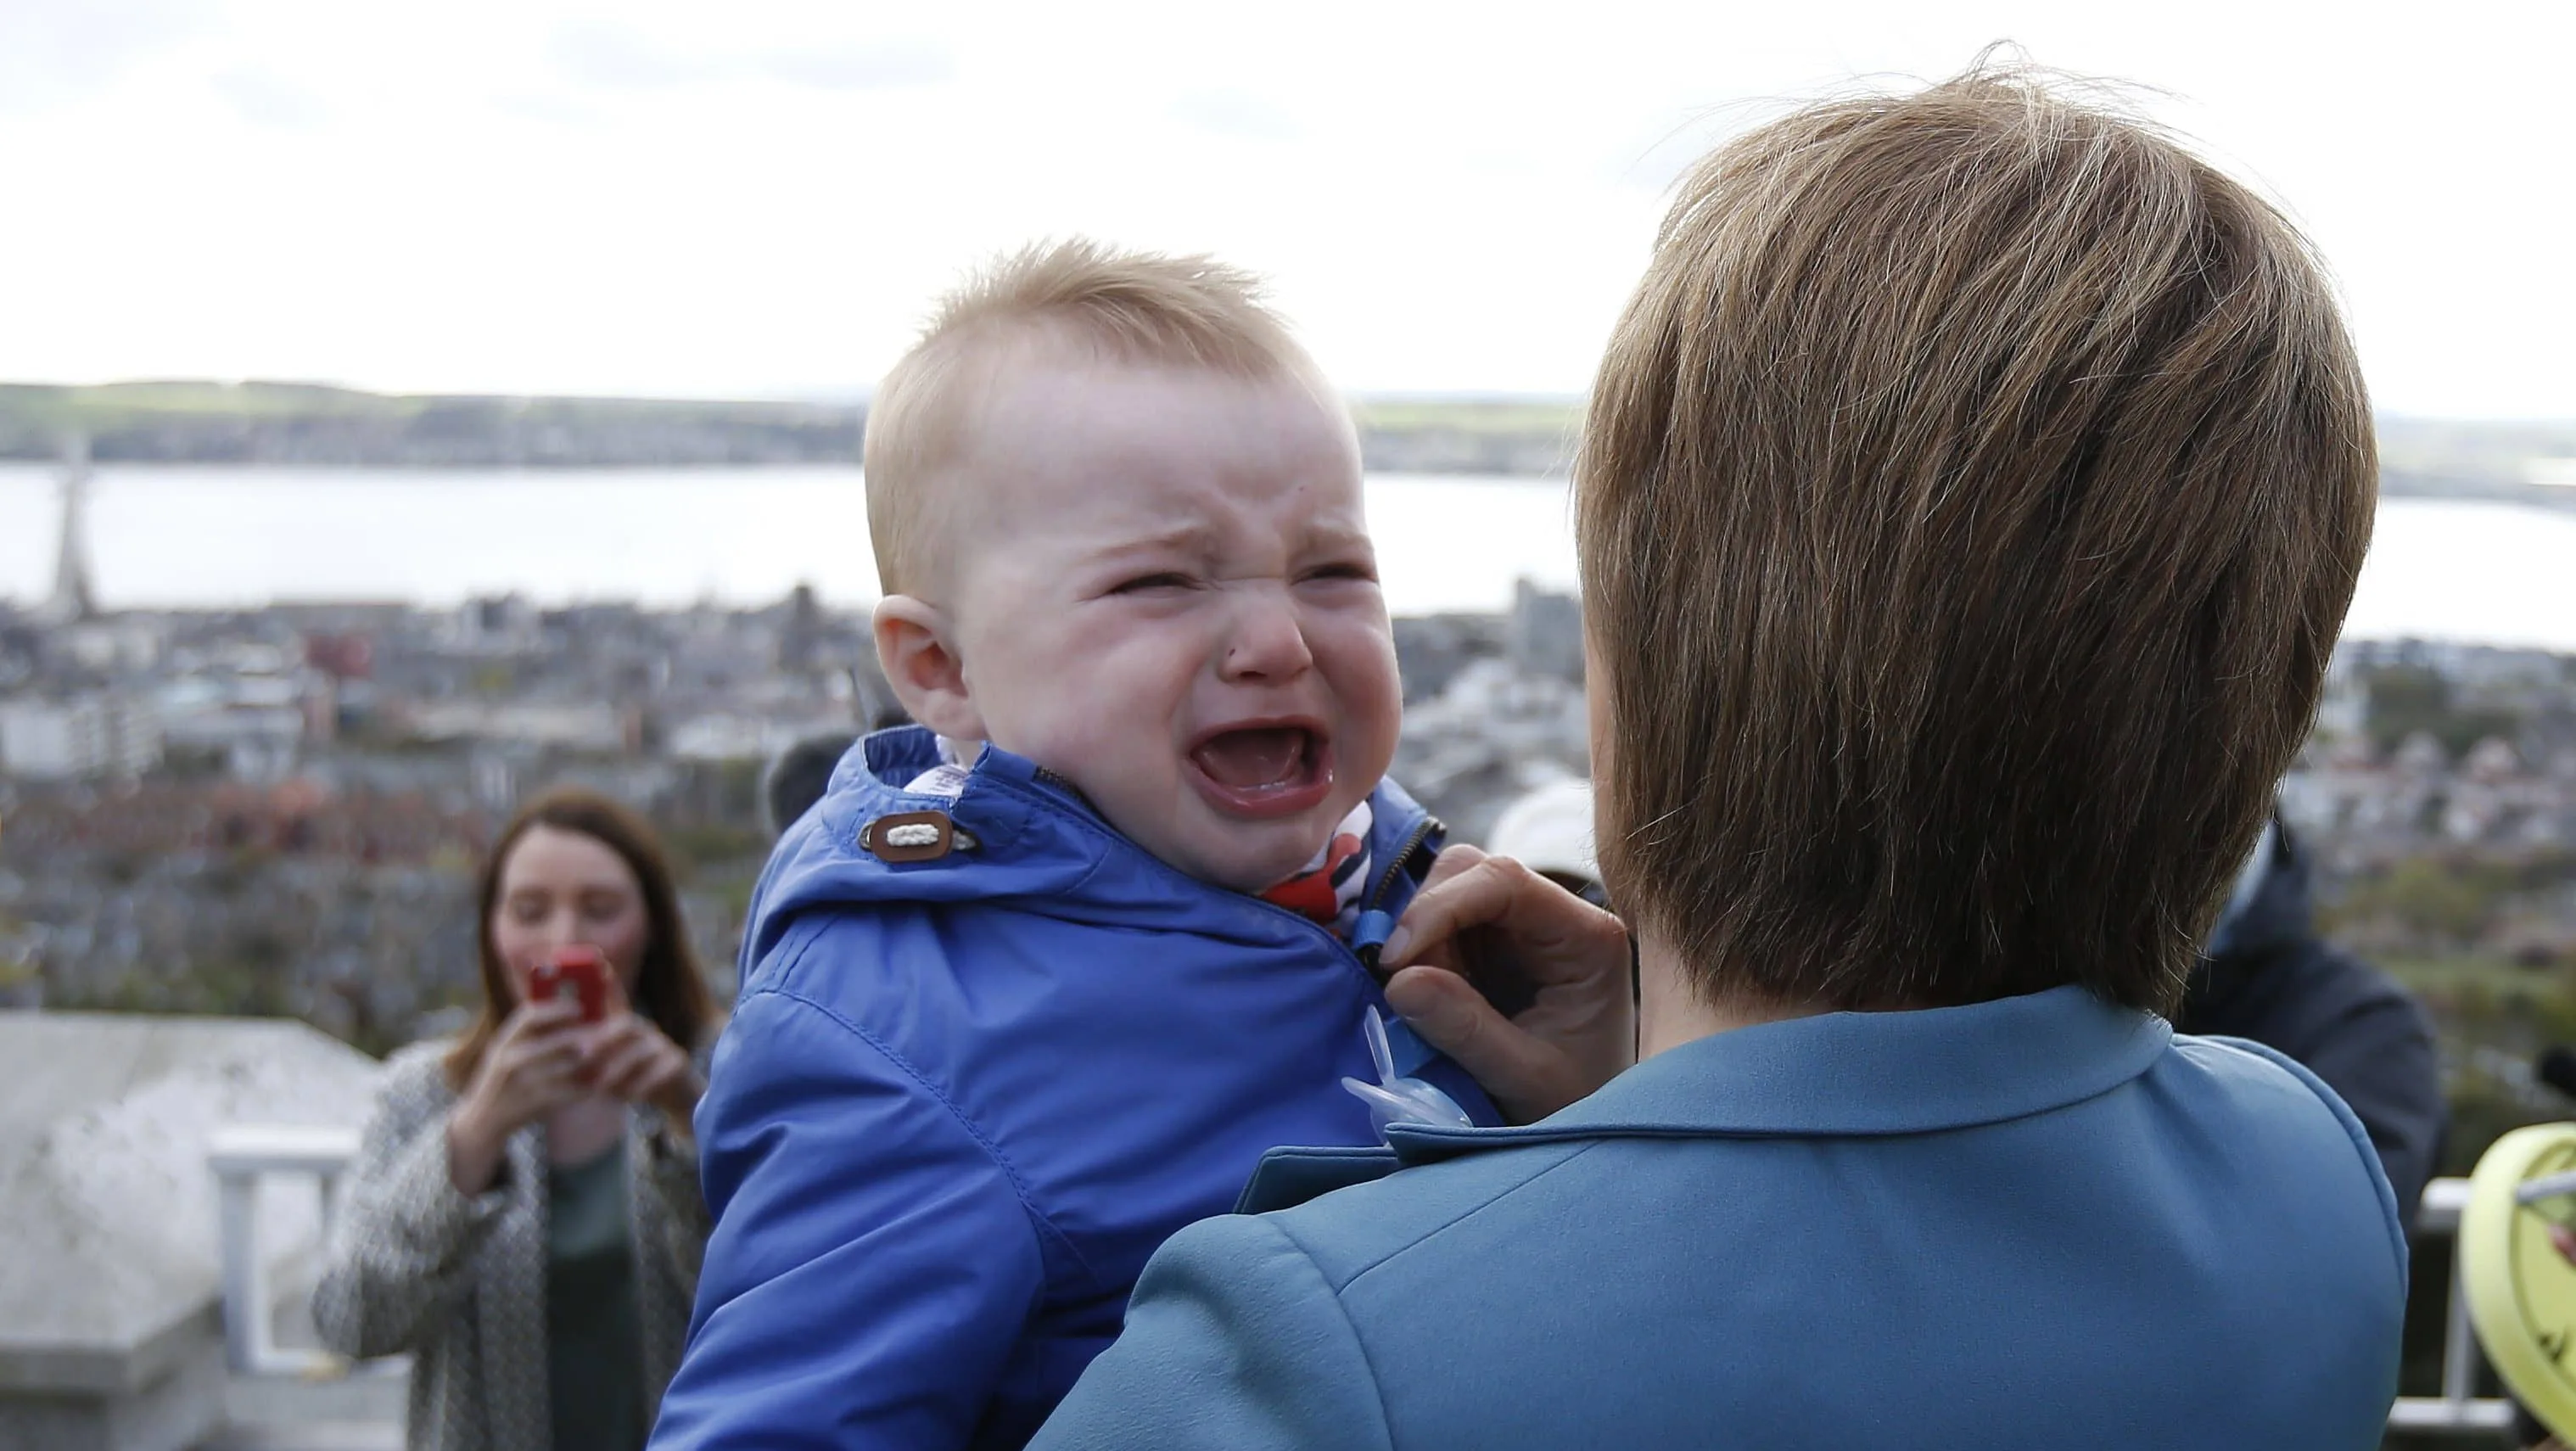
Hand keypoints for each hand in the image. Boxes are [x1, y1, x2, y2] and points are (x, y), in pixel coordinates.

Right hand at [448, 995, 587, 1193]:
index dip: (557, 1009)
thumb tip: (567, 1012)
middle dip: (583, 1036)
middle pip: (556, 1040)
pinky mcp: (534, 1103)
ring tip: (602, 1056)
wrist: (482, 1122)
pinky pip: (569, 1091)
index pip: (530, 1015)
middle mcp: (509, 1059)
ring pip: (568, 1066)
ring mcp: (521, 1083)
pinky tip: (594, 1084)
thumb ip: (528, 1035)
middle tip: (600, 1034)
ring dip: (590, 1061)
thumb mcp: (504, 1053)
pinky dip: (585, 1087)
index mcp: (503, 1042)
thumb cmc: (501, 1081)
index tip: (578, 1007)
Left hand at [579, 975, 703, 1134]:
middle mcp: (645, 1031)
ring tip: (600, 1086)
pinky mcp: (678, 1064)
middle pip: (626, 1025)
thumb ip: (590, 1052)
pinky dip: (642, 1085)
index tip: (597, 965)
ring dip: (618, 1068)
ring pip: (642, 1050)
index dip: (606, 983)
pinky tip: (629, 1097)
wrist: (674, 1095)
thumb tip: (560, 1045)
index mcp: (625, 1028)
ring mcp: (664, 1045)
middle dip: (603, 1039)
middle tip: (583, 1055)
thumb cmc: (634, 1077)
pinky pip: (661, 1071)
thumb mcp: (611, 1062)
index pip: (615, 1000)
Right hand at [1379, 844, 1634, 1122]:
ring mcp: (1525, 928)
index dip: (1440, 908)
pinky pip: (1442, 926)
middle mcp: (1559, 917)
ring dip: (1419, 941)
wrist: (1595, 1134)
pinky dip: (1420, 954)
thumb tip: (1399, 981)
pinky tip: (1428, 996)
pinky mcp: (1497, 946)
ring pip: (1448, 892)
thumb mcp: (1525, 1078)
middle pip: (1472, 872)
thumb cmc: (1578, 1106)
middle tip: (1403, 987)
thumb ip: (1466, 1029)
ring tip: (1423, 1003)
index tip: (1395, 961)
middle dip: (1424, 921)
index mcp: (1586, 937)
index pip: (1505, 881)